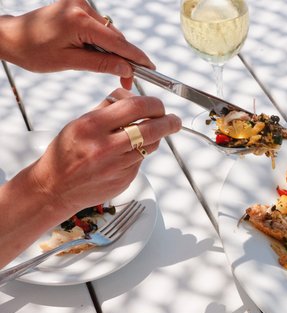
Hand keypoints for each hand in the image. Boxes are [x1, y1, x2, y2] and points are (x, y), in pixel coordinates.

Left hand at [0, 0, 153, 88]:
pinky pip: (99, 28)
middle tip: (128, 80)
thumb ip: (100, 64)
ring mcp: (79, 5)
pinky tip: (100, 56)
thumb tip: (126, 69)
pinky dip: (103, 43)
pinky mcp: (77, 7)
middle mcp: (81, 7)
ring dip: (113, 52)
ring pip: (108, 33)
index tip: (150, 68)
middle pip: (115, 37)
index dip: (135, 57)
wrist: (12, 37)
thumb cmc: (33, 51)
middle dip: (124, 59)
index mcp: (78, 20)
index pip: (117, 41)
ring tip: (113, 71)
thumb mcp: (69, 62)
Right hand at [30, 88, 180, 213]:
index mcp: (92, 126)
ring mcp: (117, 166)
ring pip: (151, 145)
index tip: (159, 105)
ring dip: (156, 137)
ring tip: (151, 133)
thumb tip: (133, 96)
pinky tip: (128, 152)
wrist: (55, 187)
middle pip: (152, 128)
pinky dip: (140, 153)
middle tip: (174, 120)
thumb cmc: (66, 153)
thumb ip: (107, 108)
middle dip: (169, 122)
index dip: (154, 104)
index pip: (135, 106)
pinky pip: (141, 160)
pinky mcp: (124, 179)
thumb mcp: (79, 123)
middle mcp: (105, 146)